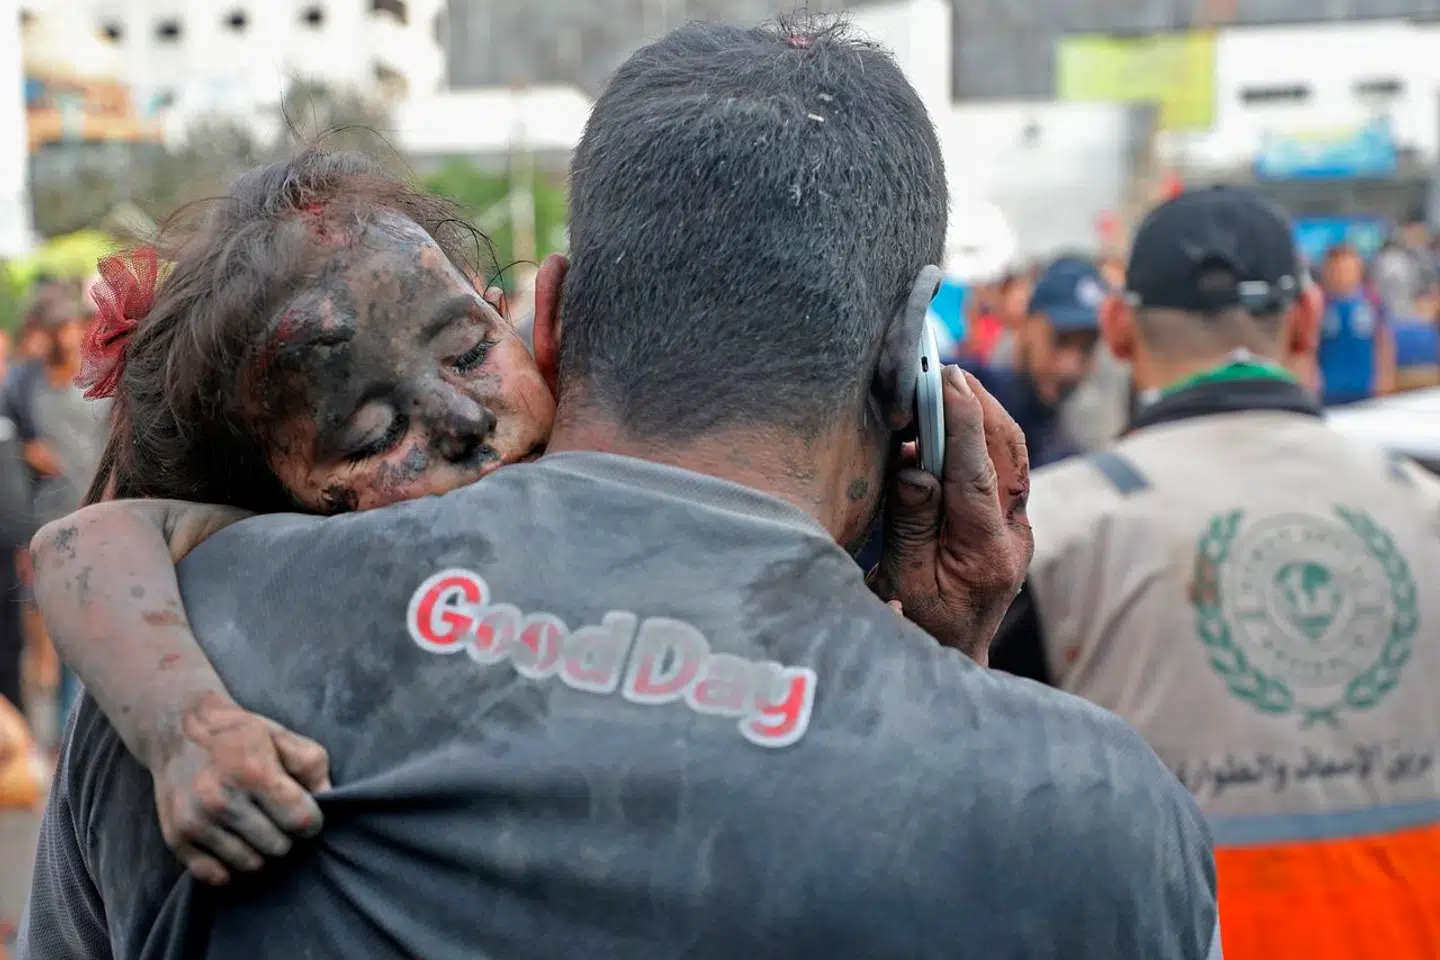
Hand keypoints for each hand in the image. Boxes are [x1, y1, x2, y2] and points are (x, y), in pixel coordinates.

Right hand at [152, 692, 330, 885]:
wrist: (179, 732)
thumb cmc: (240, 735)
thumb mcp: (283, 737)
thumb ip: (312, 767)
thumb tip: (329, 800)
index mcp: (252, 772)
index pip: (300, 820)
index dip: (312, 820)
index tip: (306, 813)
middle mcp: (220, 800)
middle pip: (279, 847)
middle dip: (287, 835)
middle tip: (279, 819)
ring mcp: (195, 823)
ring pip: (251, 865)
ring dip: (262, 852)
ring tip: (259, 830)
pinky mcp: (176, 840)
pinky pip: (217, 877)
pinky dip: (233, 868)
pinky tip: (238, 845)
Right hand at [871, 366, 1033, 662]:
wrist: (951, 664)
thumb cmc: (918, 628)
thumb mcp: (902, 581)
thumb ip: (911, 522)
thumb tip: (914, 464)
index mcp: (986, 553)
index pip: (976, 472)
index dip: (962, 421)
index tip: (946, 379)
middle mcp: (1012, 537)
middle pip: (1007, 454)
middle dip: (980, 406)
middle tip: (947, 369)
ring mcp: (1016, 532)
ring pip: (1011, 458)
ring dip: (985, 417)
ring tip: (953, 384)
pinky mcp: (1008, 527)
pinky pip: (1003, 471)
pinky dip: (982, 439)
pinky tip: (956, 420)